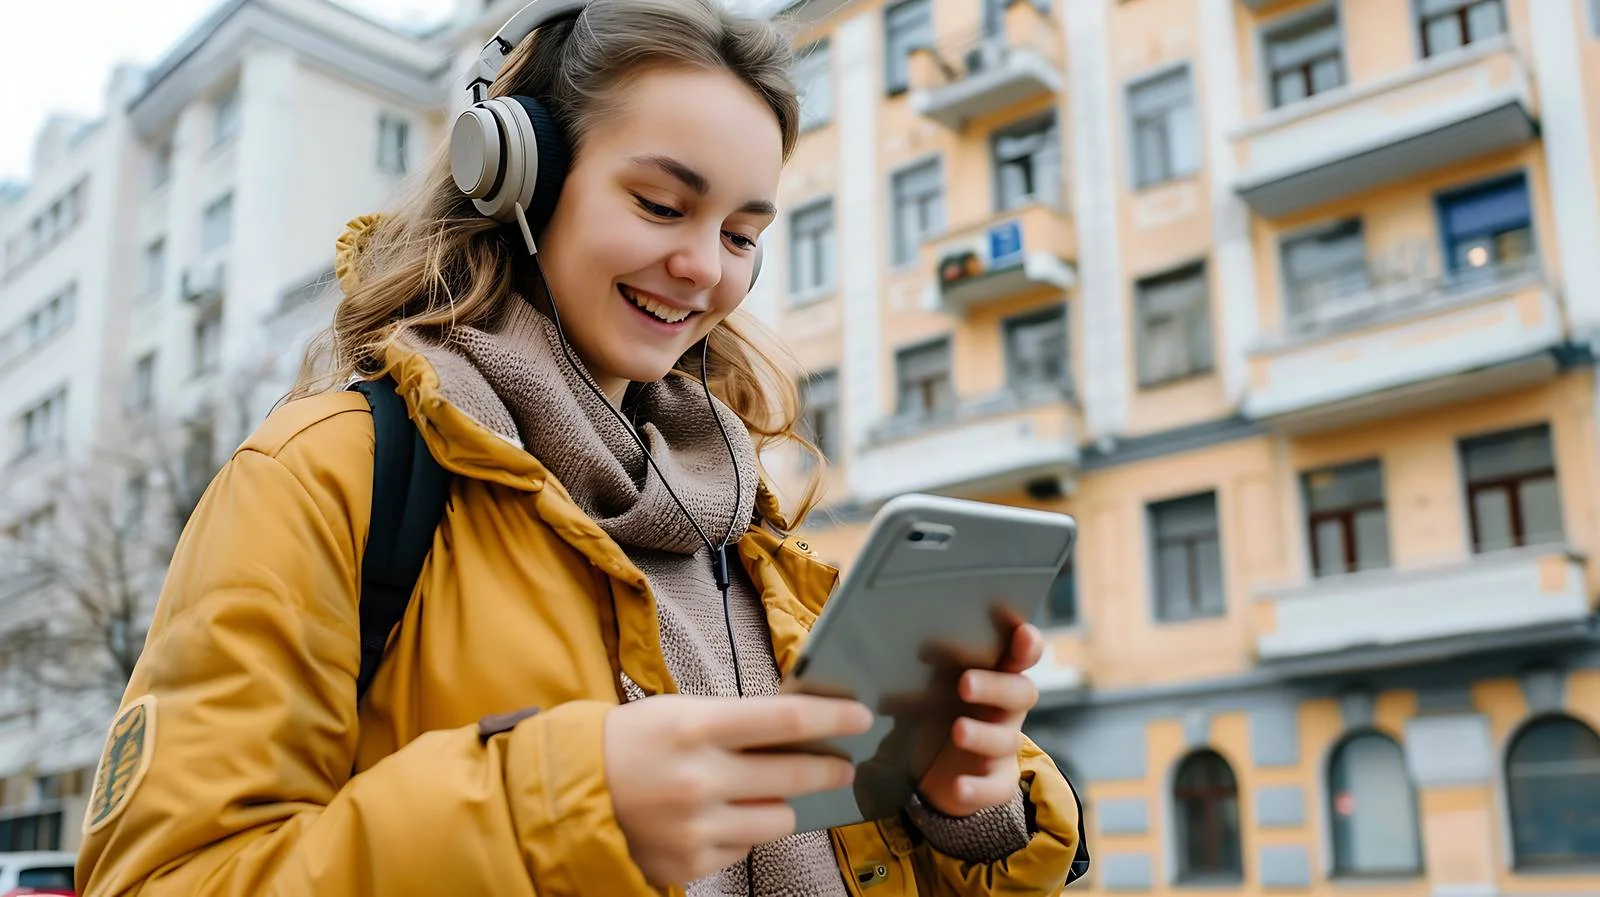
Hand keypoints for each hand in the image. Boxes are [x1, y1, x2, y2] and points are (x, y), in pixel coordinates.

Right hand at [604, 694, 872, 886]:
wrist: (570, 795)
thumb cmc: (632, 743)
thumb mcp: (679, 713)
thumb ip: (737, 722)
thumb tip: (804, 729)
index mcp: (696, 726)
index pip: (786, 720)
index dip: (833, 718)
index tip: (861, 718)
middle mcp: (699, 778)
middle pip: (794, 773)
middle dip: (829, 768)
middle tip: (842, 766)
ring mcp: (696, 826)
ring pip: (779, 819)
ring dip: (780, 805)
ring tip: (761, 794)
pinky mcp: (690, 863)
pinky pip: (745, 848)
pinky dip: (739, 833)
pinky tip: (713, 818)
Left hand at [915, 621, 1043, 817]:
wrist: (930, 770)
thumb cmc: (938, 712)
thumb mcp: (933, 685)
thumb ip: (935, 668)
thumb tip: (922, 648)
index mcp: (996, 677)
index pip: (1022, 656)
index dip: (1028, 645)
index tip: (1021, 633)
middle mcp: (1007, 710)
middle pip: (1021, 694)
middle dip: (995, 687)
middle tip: (964, 684)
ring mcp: (1004, 747)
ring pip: (1006, 740)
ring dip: (983, 735)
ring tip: (958, 731)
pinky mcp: (996, 782)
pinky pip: (995, 788)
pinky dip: (977, 789)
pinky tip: (958, 786)